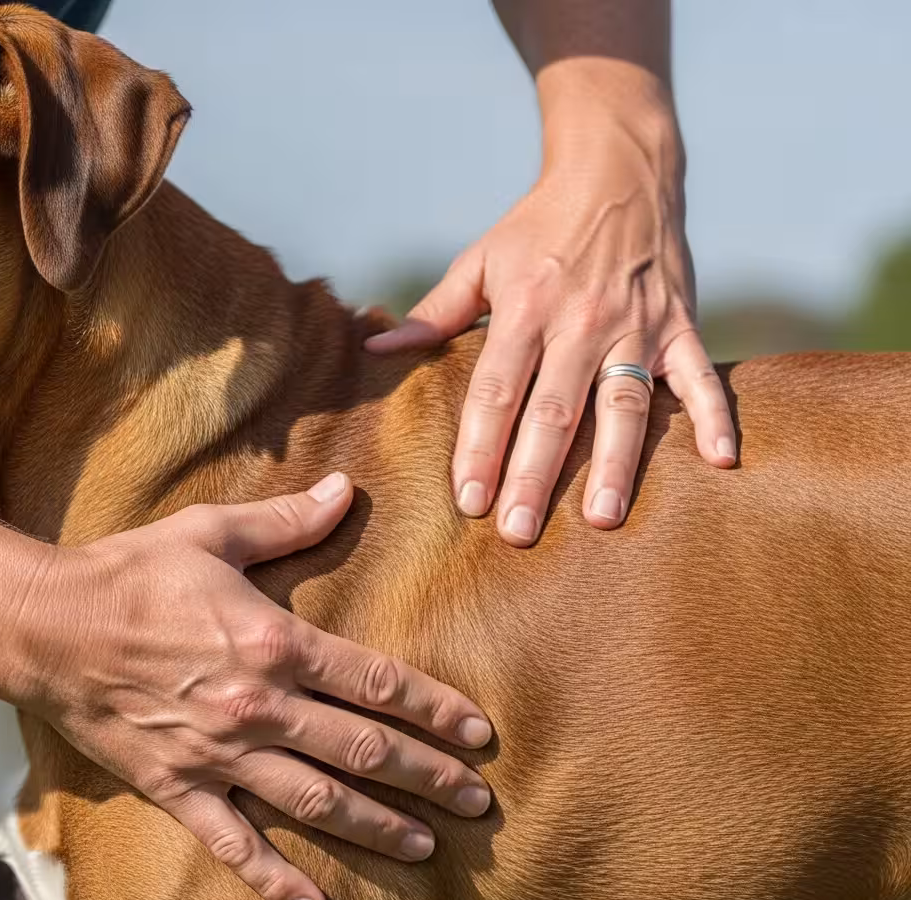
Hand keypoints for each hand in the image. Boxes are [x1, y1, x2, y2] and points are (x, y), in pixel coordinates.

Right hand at [0, 473, 492, 899]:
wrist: (48, 627)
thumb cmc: (136, 574)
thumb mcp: (214, 533)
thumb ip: (288, 520)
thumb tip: (344, 488)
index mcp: (275, 644)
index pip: (376, 683)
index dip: (434, 710)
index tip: (477, 733)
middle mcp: (258, 708)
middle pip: (361, 750)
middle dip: (426, 776)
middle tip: (477, 800)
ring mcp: (219, 757)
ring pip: (316, 803)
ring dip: (377, 826)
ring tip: (428, 847)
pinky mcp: (179, 789)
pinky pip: (234, 846)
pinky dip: (276, 881)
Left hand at [367, 75, 735, 544]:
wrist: (617, 168)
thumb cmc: (538, 226)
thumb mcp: (481, 259)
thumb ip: (434, 313)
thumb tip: (378, 350)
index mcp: (526, 306)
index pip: (497, 390)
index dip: (480, 446)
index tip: (467, 499)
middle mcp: (581, 320)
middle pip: (554, 410)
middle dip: (534, 474)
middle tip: (518, 531)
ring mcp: (636, 326)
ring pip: (623, 405)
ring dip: (614, 464)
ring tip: (601, 520)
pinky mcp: (680, 325)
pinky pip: (702, 376)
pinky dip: (715, 417)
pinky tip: (721, 464)